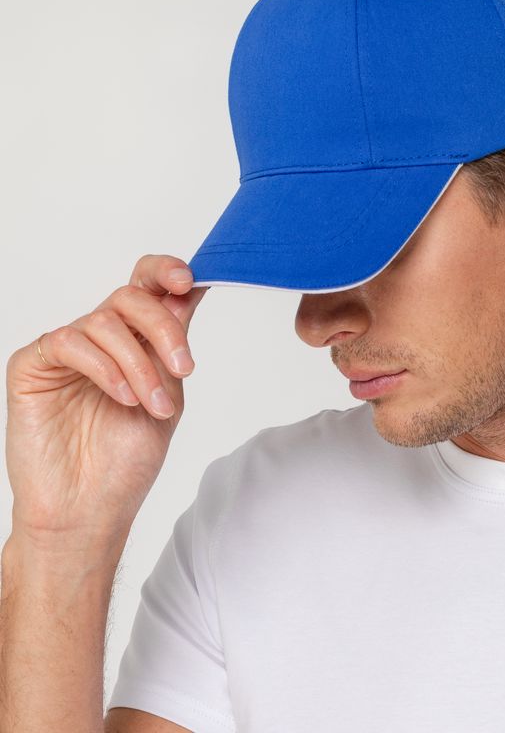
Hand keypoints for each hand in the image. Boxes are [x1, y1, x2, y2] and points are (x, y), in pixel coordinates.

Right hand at [4, 254, 208, 547]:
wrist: (89, 511)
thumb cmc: (125, 462)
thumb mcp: (168, 395)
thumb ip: (173, 346)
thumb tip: (186, 293)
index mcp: (135, 341)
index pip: (147, 287)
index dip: (167, 271)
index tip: (191, 280)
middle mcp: (101, 339)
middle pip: (131, 296)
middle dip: (163, 327)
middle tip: (183, 367)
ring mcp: (66, 350)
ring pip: (105, 320)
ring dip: (138, 363)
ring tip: (152, 405)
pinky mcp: (34, 366)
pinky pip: (69, 342)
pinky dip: (103, 367)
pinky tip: (121, 396)